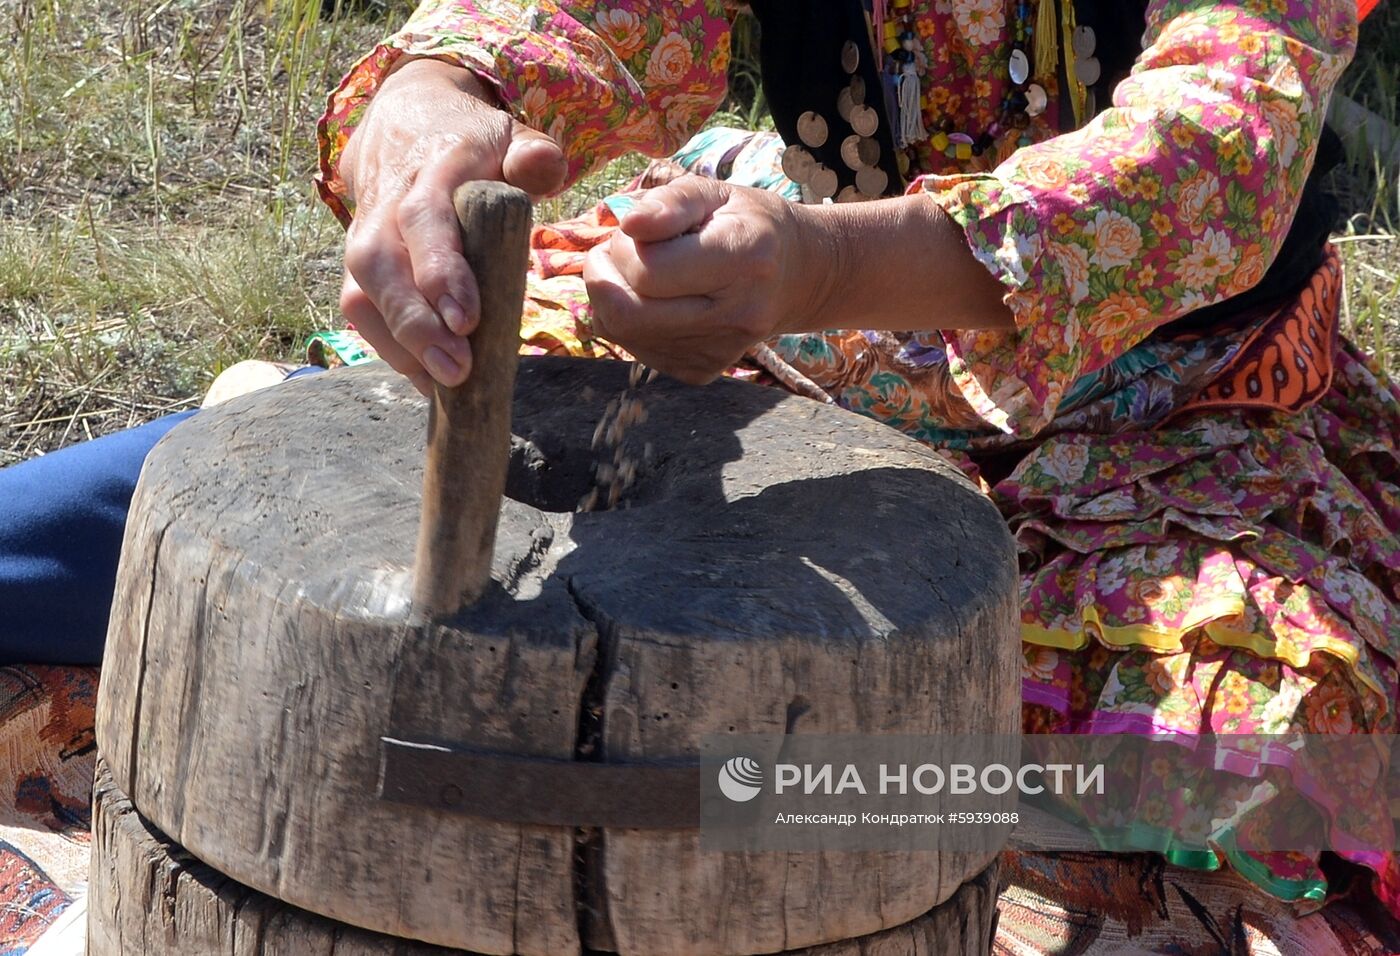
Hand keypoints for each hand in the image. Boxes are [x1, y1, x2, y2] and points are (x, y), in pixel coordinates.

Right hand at [337, 58, 566, 391]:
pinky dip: (391, 349)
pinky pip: (361, 311)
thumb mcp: (507, 136)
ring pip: (361, 293)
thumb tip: (544, 166)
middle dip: (414, 324)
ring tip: (441, 388)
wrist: (407, 121)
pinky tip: (428, 383)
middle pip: (380, 266)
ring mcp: (364, 235)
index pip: (425, 220)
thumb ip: (530, 153)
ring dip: (398, 345)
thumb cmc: (472, 144)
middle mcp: (385, 205)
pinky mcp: (359, 266)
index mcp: (430, 171)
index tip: (466, 321)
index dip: (440, 272)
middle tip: (455, 371)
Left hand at [583, 177, 835, 383]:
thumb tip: (628, 223)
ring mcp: (718, 351)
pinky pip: (635, 349)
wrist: (793, 277)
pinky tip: (652, 298)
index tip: (634, 230)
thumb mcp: (715, 193)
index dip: (623, 247)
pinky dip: (627, 321)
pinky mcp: (702, 371)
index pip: (649, 271)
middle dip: (603, 276)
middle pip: (628, 313)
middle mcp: (736, 315)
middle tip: (617, 251)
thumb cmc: (747, 224)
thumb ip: (670, 202)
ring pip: (624, 334)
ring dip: (610, 297)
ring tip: (636, 270)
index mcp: (744, 260)